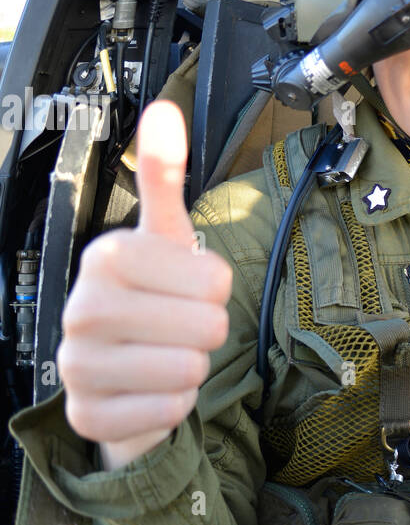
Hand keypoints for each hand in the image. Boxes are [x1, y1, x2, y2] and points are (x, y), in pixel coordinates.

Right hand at [57, 100, 232, 468]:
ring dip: (190, 370)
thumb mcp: (163, 237)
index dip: (215, 290)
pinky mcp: (88, 415)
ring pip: (188, 371)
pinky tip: (149, 390)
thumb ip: (165, 176)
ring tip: (163, 357)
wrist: (116, 373)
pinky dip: (172, 406)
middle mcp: (83, 308)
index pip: (214, 280)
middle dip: (206, 332)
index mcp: (108, 256)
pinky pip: (168, 412)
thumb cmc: (150, 300)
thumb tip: (164, 109)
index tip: (187, 289)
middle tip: (177, 328)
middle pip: (207, 327)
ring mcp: (78, 365)